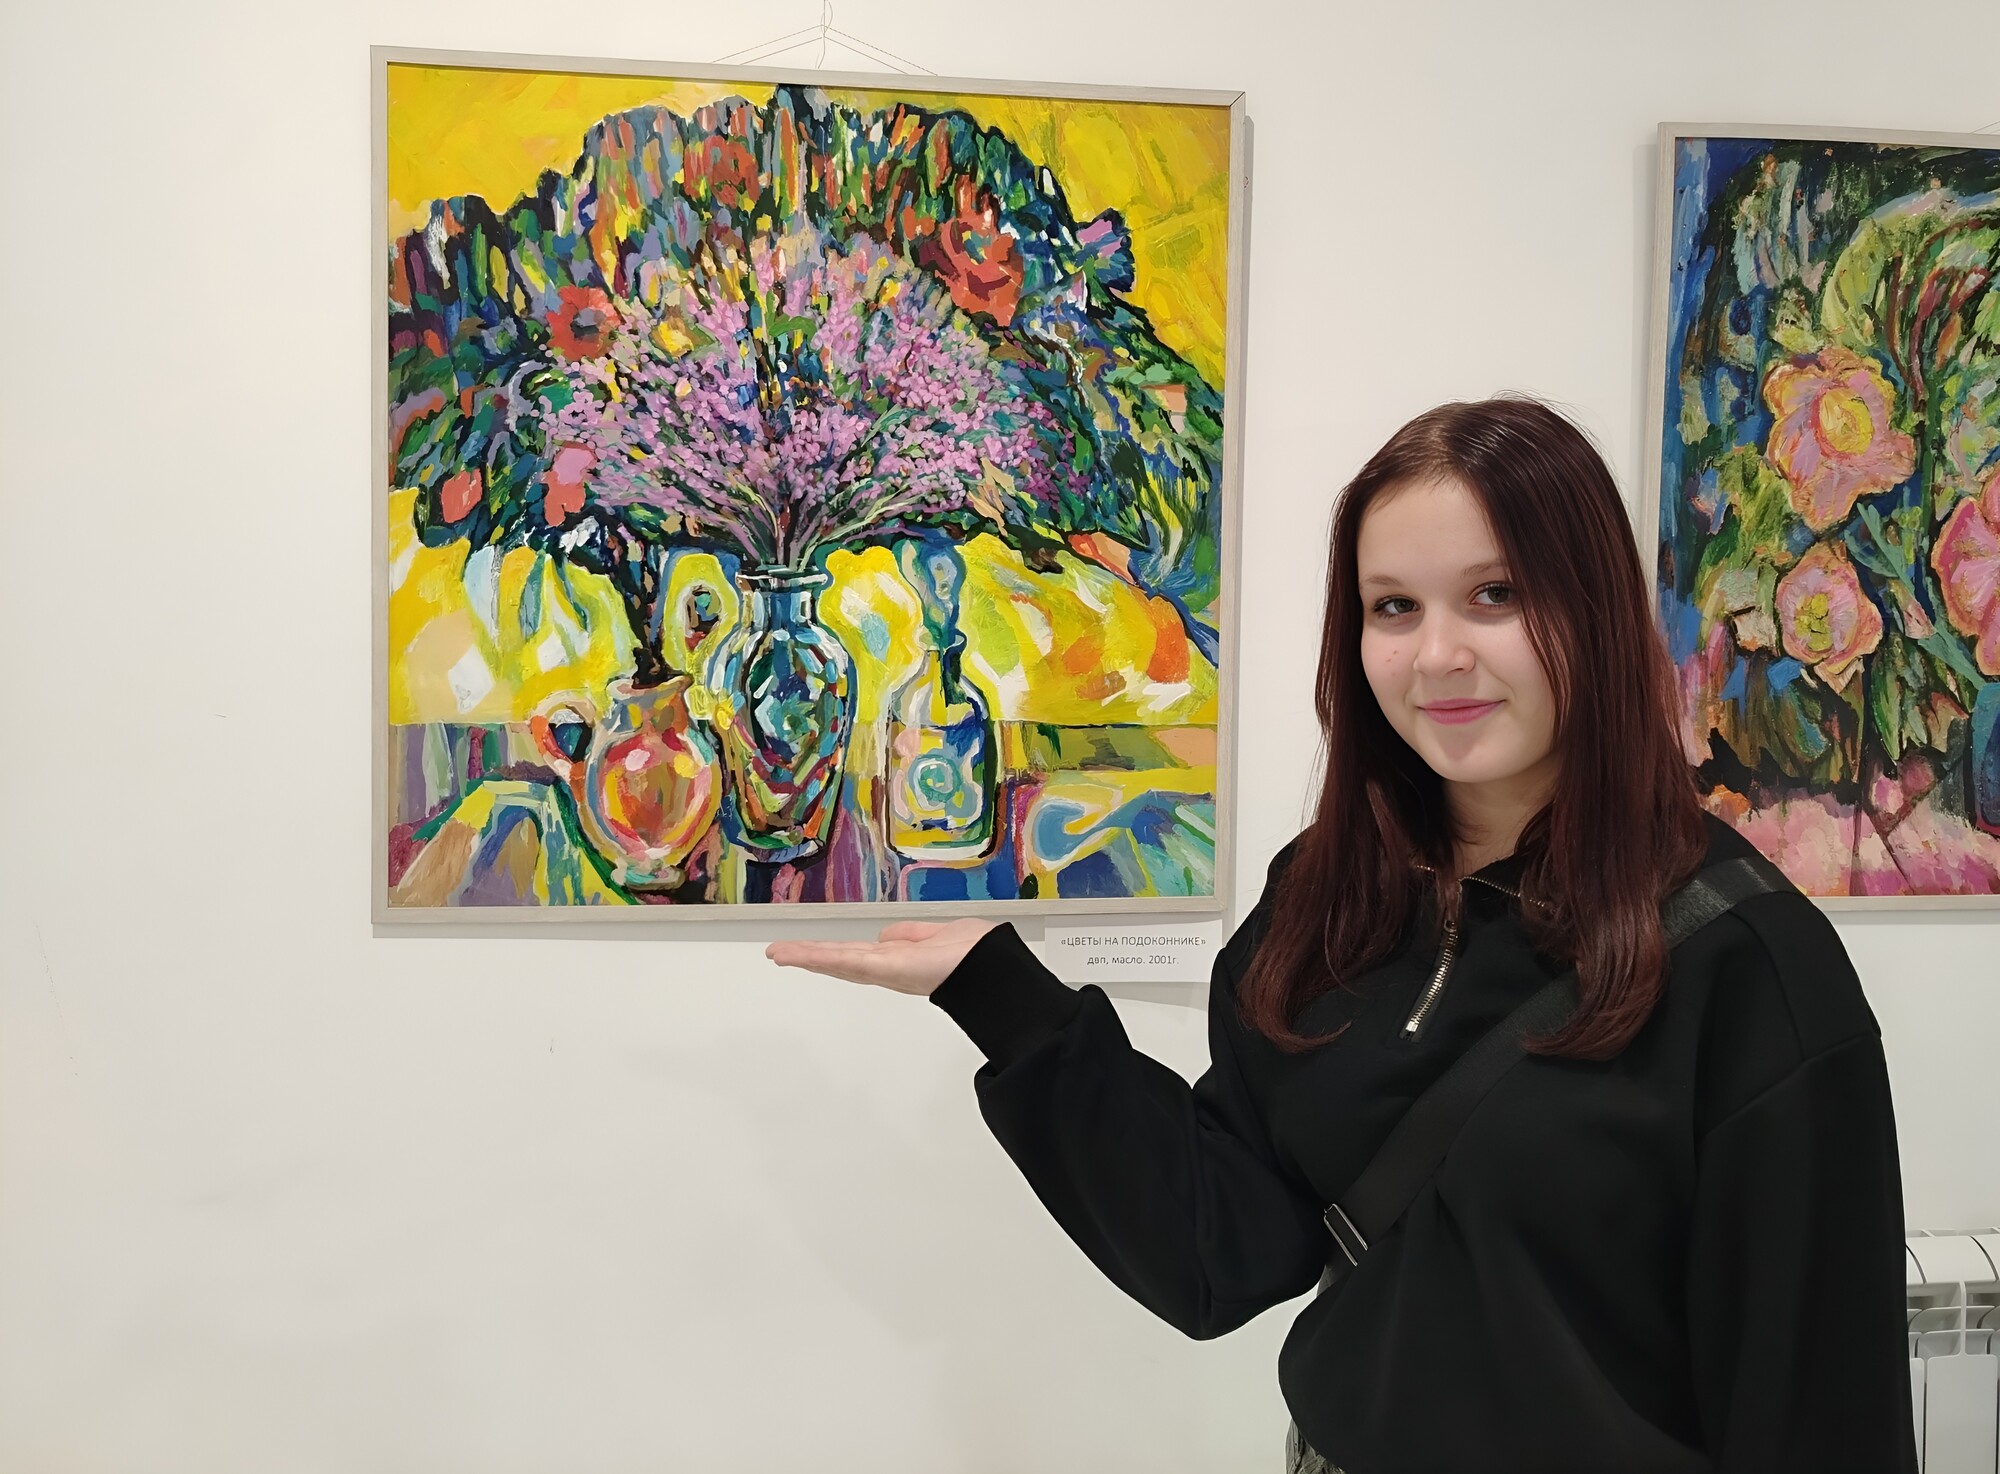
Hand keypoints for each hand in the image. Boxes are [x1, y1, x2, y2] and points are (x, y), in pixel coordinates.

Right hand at [765, 919, 998, 996]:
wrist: (995, 969)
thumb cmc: (978, 953)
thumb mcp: (938, 936)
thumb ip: (912, 935)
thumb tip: (886, 935)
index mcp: (900, 960)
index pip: (857, 955)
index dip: (830, 952)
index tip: (806, 950)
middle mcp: (888, 969)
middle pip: (840, 960)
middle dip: (810, 956)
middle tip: (779, 953)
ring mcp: (885, 971)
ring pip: (837, 961)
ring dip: (806, 956)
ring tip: (778, 953)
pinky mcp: (885, 969)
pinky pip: (848, 961)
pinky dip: (819, 957)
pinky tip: (798, 955)